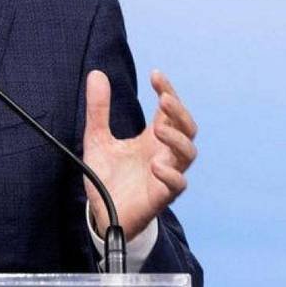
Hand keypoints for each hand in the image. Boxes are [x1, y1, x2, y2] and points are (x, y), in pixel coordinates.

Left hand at [83, 69, 196, 239]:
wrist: (102, 213)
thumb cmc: (107, 176)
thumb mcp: (96, 138)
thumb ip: (98, 109)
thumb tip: (96, 73)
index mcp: (152, 138)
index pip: (169, 110)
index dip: (167, 90)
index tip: (156, 75)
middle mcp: (164, 153)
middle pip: (187, 127)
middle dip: (179, 111)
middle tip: (163, 99)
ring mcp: (166, 174)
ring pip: (189, 153)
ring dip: (177, 139)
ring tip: (158, 129)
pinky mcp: (161, 196)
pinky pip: (177, 185)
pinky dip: (171, 174)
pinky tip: (155, 165)